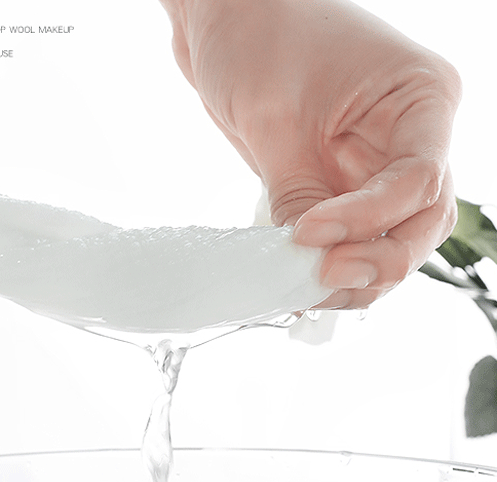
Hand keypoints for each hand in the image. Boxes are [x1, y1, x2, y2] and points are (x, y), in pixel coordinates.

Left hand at [160, 0, 461, 307]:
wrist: (225, 16)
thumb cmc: (258, 36)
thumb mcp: (275, 121)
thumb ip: (296, 196)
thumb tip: (302, 264)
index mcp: (419, 99)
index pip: (418, 180)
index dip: (367, 220)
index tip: (310, 235)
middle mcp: (411, 136)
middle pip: (421, 221)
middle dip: (376, 260)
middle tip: (321, 278)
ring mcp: (378, 165)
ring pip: (393, 238)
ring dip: (357, 274)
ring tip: (308, 289)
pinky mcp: (344, 186)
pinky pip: (354, 237)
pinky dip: (334, 263)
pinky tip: (302, 283)